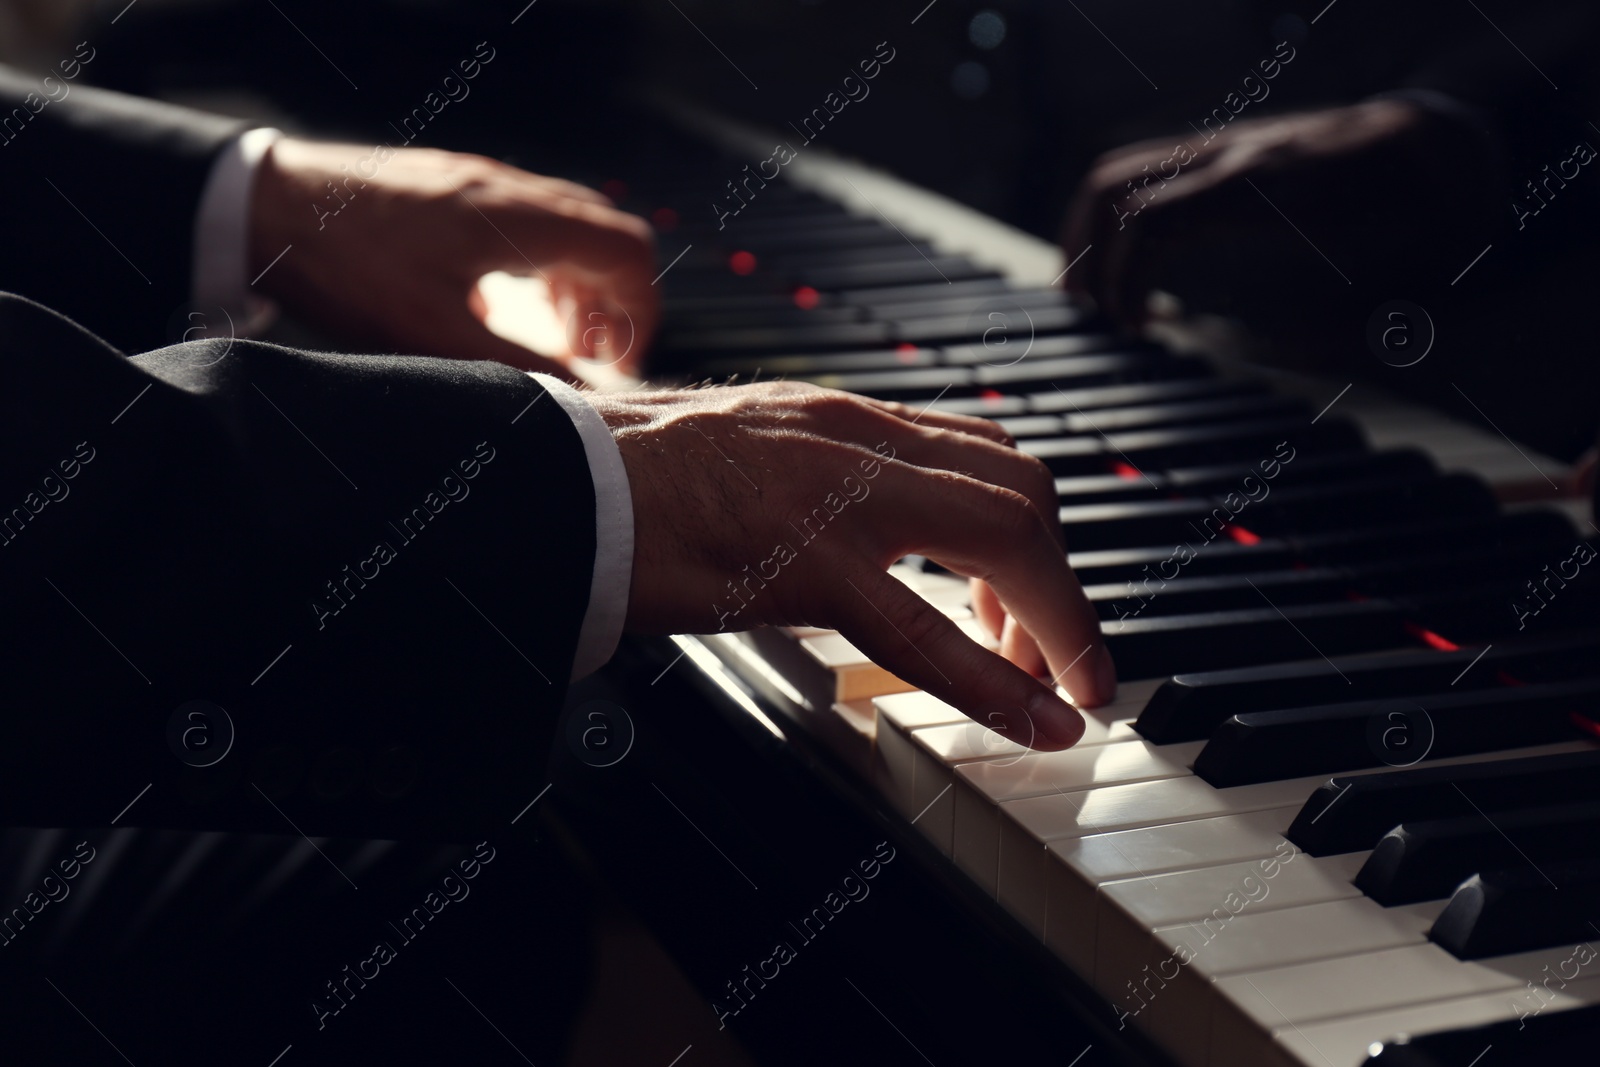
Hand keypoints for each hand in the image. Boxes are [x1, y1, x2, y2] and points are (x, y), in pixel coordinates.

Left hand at [249, 138, 658, 377]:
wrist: (266, 204)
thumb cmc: (344, 266)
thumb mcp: (434, 337)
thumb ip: (516, 370)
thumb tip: (578, 402)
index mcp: (517, 220)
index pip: (627, 254)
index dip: (641, 314)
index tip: (624, 364)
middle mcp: (511, 189)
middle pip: (609, 237)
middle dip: (616, 303)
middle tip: (595, 358)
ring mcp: (484, 181)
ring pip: (573, 227)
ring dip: (581, 286)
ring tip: (557, 338)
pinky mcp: (458, 187)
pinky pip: (532, 221)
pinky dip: (544, 267)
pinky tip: (507, 306)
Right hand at [588, 382, 1117, 748]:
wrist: (555, 483)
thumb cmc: (629, 480)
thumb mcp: (747, 455)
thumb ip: (814, 478)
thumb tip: (856, 533)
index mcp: (843, 418)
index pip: (984, 453)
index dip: (1034, 531)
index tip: (1035, 597)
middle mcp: (858, 437)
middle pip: (1022, 488)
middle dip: (1059, 578)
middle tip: (1053, 653)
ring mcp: (837, 492)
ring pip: (1005, 533)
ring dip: (1051, 619)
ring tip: (1055, 685)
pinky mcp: (805, 559)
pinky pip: (926, 628)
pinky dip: (996, 681)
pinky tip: (1033, 720)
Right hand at [1061, 100, 1497, 325]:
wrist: (1446, 148)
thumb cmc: (1420, 220)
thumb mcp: (1392, 287)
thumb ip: (1334, 332)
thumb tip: (1274, 372)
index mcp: (1258, 186)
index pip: (1145, 220)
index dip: (1118, 279)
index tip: (1132, 329)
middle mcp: (1230, 155)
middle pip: (1111, 186)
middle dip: (1083, 254)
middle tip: (1087, 315)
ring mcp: (1224, 146)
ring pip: (1118, 172)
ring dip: (1088, 232)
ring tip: (1088, 293)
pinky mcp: (1224, 153)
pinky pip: (1143, 173)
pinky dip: (1116, 218)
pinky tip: (1132, 266)